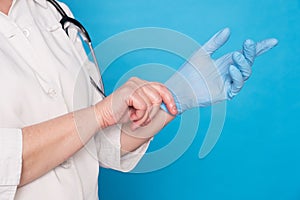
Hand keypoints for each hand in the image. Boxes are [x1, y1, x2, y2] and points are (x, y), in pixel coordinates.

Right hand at [95, 77, 176, 129]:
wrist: (103, 117)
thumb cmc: (120, 113)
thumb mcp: (141, 108)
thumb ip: (152, 103)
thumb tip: (169, 106)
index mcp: (141, 83)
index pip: (161, 87)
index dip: (170, 99)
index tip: (174, 110)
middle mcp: (138, 81)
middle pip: (159, 96)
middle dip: (154, 112)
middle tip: (145, 120)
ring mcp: (133, 85)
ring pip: (153, 103)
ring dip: (145, 116)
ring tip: (135, 119)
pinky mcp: (129, 91)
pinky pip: (144, 106)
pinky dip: (139, 116)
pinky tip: (131, 117)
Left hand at [161, 28, 277, 113]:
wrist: (181, 87)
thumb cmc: (190, 70)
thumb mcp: (203, 52)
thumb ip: (215, 42)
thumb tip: (228, 30)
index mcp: (226, 61)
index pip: (246, 54)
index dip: (259, 48)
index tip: (272, 42)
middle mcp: (230, 72)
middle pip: (248, 62)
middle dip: (251, 52)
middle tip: (248, 43)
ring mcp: (229, 82)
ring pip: (246, 73)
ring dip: (243, 63)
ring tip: (236, 55)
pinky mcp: (226, 93)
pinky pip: (237, 85)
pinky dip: (237, 76)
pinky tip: (231, 69)